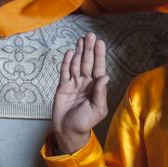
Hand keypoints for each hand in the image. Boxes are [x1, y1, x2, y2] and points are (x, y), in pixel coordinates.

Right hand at [52, 33, 108, 152]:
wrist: (68, 130)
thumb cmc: (85, 122)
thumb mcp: (97, 109)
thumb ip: (100, 93)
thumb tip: (105, 77)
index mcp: (96, 88)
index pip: (98, 68)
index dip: (99, 55)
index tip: (100, 43)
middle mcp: (86, 83)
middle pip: (88, 63)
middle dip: (89, 49)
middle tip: (90, 35)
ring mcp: (74, 84)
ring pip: (77, 64)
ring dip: (79, 52)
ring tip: (81, 39)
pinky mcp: (63, 87)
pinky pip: (65, 72)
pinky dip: (67, 62)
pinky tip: (70, 52)